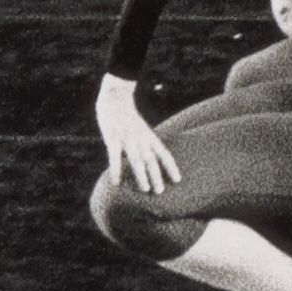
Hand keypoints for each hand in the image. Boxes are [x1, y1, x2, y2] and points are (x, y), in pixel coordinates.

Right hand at [94, 78, 180, 195]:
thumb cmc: (128, 118)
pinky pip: (114, 156)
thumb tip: (148, 160)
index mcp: (150, 137)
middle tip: (160, 193)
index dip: (171, 167)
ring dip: (141, 175)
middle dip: (156, 176)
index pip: (164, 153)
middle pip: (152, 159)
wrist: (116, 97)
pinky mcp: (113, 137)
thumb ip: (145, 144)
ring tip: (146, 189)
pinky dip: (116, 169)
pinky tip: (116, 182)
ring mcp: (127, 138)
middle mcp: (141, 139)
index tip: (178, 180)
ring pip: (136, 159)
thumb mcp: (141, 130)